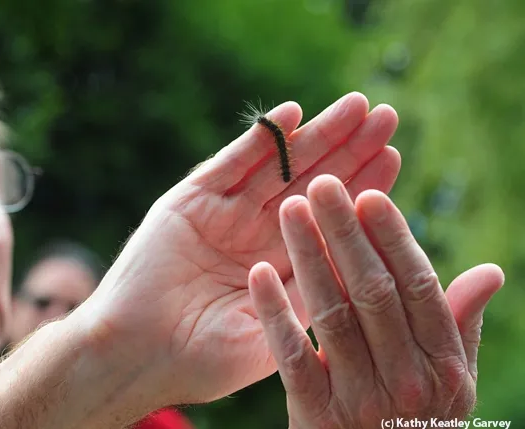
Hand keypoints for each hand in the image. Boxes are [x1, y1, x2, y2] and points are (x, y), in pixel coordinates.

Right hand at [77, 92, 400, 406]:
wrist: (136, 356)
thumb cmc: (203, 359)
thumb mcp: (275, 333)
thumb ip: (311, 297)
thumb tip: (363, 260)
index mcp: (278, 267)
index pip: (329, 220)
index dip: (362, 189)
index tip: (394, 158)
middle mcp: (255, 235)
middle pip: (310, 184)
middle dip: (349, 151)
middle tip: (385, 117)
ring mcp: (223, 215)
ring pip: (278, 167)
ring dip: (316, 135)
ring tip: (355, 107)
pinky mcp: (191, 201)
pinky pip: (231, 163)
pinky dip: (261, 139)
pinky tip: (293, 114)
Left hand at [248, 175, 503, 427]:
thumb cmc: (417, 417)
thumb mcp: (450, 379)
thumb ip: (460, 324)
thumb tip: (491, 272)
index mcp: (442, 362)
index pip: (417, 286)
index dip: (392, 238)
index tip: (368, 194)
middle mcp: (405, 378)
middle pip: (372, 291)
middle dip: (344, 233)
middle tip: (321, 184)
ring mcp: (359, 397)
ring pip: (332, 314)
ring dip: (309, 257)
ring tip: (290, 210)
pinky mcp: (315, 414)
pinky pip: (292, 356)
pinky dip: (275, 313)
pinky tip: (259, 272)